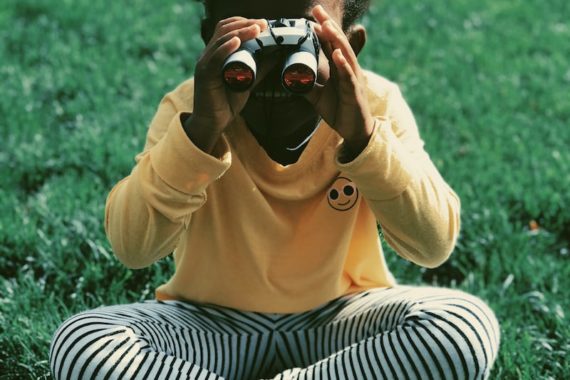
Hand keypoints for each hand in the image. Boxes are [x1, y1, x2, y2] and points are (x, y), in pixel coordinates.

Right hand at [187, 17, 267, 151]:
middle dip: (245, 23)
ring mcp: (205, 63)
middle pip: (224, 29)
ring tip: (256, 29)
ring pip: (221, 40)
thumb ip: (260, 68)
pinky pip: (214, 57)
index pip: (227, 28)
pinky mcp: (204, 75)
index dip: (244, 22)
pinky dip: (226, 48)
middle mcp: (209, 55)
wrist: (213, 123)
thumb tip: (277, 55)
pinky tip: (237, 42)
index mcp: (217, 54)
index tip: (264, 24)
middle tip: (263, 24)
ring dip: (240, 32)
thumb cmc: (227, 103)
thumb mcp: (248, 82)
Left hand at [305, 6, 374, 154]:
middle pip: (338, 43)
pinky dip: (344, 65)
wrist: (354, 131)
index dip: (323, 30)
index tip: (312, 16)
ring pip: (345, 56)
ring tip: (327, 26)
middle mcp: (348, 70)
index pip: (331, 45)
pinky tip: (338, 55)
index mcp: (339, 69)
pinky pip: (349, 77)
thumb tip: (289, 78)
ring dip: (336, 40)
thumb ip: (306, 86)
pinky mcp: (355, 93)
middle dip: (328, 26)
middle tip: (317, 11)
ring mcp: (353, 80)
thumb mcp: (317, 97)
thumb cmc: (339, 111)